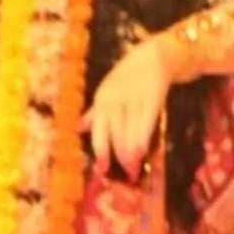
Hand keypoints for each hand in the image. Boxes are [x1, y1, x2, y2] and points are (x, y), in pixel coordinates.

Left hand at [82, 37, 170, 180]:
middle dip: (120, 160)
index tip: (102, 170)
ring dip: (131, 156)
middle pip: (115, 137)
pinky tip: (141, 154)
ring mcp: (133, 100)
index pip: (99, 131)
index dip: (100, 153)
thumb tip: (79, 129)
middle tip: (127, 176)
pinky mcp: (151, 99)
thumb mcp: (107, 93)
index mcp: (102, 100)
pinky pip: (144, 124)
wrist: (154, 57)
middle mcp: (114, 101)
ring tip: (134, 171)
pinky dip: (141, 141)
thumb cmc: (127, 78)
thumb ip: (95, 114)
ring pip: (129, 134)